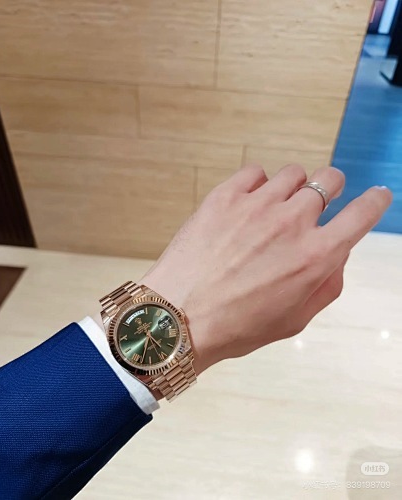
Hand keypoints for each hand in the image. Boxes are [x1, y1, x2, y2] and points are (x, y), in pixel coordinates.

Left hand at [139, 165, 391, 374]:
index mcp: (316, 256)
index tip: (377, 196)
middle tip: (316, 203)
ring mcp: (257, 205)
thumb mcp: (294, 320)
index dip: (375, 201)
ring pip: (293, 174)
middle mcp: (292, 223)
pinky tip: (248, 205)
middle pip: (329, 180)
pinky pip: (255, 173)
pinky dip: (258, 185)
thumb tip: (337, 253)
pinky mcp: (226, 196)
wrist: (178, 317)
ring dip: (292, 188)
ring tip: (273, 210)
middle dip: (330, 188)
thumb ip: (326, 284)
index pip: (362, 214)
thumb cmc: (236, 326)